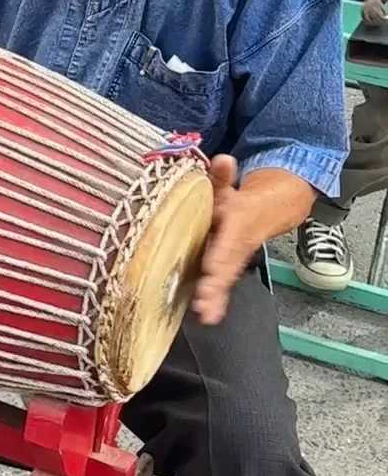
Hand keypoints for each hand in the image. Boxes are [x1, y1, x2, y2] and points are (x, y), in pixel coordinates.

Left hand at [192, 155, 256, 326]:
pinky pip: (222, 285)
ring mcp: (232, 258)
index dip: (220, 253)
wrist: (271, 210)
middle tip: (205, 301)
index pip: (227, 239)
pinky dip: (216, 302)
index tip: (211, 267)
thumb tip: (223, 159)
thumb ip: (223, 176)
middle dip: (216, 283)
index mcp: (235, 222)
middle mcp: (235, 244)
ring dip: (216, 297)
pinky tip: (207, 316)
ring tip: (206, 314)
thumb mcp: (228, 185)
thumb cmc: (236, 201)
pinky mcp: (227, 268)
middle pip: (226, 265)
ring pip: (225, 279)